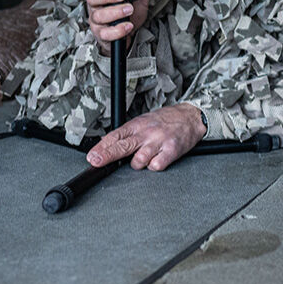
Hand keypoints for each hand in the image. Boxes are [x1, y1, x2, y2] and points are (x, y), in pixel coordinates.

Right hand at [85, 0, 162, 54]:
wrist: (129, 36)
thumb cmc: (129, 16)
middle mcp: (97, 6)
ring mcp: (97, 21)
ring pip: (98, 15)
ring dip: (115, 12)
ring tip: (129, 9)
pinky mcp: (102, 35)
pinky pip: (105, 33)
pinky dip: (118, 30)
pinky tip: (128, 25)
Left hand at [85, 103, 206, 171]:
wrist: (190, 116)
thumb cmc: (165, 120)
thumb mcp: (143, 122)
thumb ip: (125, 133)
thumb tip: (104, 142)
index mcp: (137, 125)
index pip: (115, 136)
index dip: (101, 147)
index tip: (92, 156)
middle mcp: (146, 133)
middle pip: (123, 146)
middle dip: (107, 155)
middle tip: (96, 161)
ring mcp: (158, 142)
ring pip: (139, 160)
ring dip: (138, 164)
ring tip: (143, 159)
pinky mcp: (171, 150)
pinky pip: (156, 166)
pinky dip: (154, 167)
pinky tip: (157, 160)